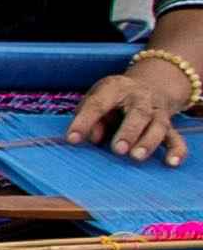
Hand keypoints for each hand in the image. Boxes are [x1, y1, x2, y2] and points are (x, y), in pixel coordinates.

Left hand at [76, 56, 192, 165]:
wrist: (146, 87)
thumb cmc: (110, 99)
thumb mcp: (96, 100)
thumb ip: (91, 118)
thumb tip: (92, 138)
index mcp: (115, 88)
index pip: (98, 104)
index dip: (84, 121)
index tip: (72, 139)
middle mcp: (140, 98)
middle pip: (138, 113)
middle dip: (128, 132)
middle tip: (117, 149)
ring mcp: (157, 112)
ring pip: (158, 126)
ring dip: (148, 142)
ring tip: (136, 157)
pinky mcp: (169, 127)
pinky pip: (176, 139)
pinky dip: (177, 151)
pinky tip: (171, 163)